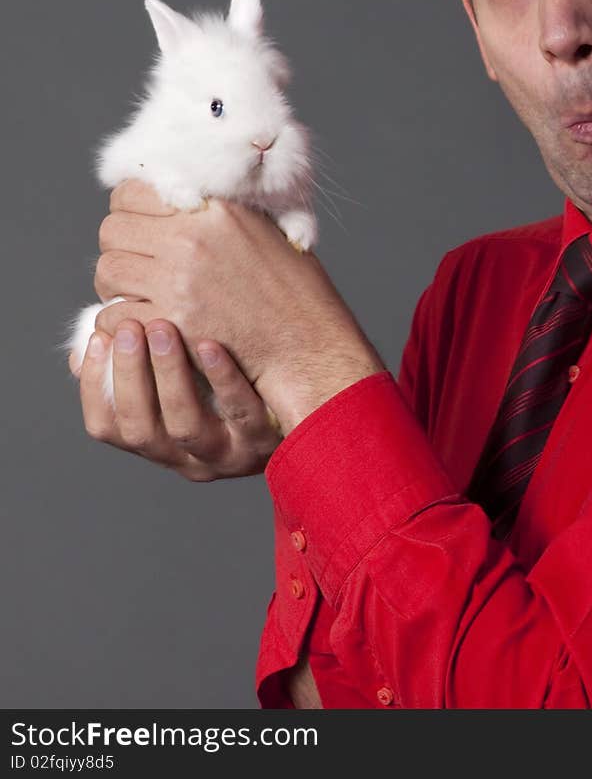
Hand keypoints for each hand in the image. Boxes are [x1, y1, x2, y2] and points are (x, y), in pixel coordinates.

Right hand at [70, 319, 278, 479]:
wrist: (311, 393)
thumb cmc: (238, 372)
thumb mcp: (187, 371)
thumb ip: (141, 358)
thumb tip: (88, 342)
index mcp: (160, 442)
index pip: (109, 427)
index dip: (95, 386)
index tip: (97, 338)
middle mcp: (188, 457)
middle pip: (142, 430)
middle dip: (128, 376)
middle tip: (127, 325)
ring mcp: (228, 452)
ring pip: (185, 426)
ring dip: (168, 375)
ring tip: (164, 326)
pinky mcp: (266, 439)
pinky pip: (241, 412)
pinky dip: (222, 379)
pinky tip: (210, 344)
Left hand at [91, 181, 385, 432]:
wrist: (306, 344)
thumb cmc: (292, 289)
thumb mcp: (265, 229)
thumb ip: (219, 210)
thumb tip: (178, 196)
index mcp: (214, 210)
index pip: (133, 192)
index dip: (129, 210)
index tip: (140, 227)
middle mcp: (192, 241)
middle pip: (112, 230)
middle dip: (120, 247)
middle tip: (137, 264)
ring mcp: (178, 283)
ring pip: (107, 270)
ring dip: (117, 284)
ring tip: (137, 293)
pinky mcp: (172, 324)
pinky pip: (114, 315)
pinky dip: (122, 322)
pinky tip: (145, 323)